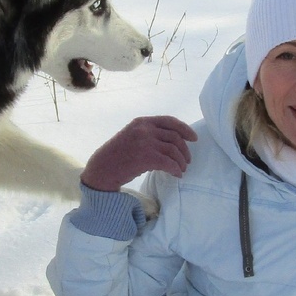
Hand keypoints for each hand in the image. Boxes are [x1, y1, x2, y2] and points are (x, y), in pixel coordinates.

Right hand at [81, 115, 196, 191]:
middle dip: (184, 150)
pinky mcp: (146, 158)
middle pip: (175, 137)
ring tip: (181, 169)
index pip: (169, 121)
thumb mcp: (131, 136)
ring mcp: (145, 143)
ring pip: (174, 150)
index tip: (193, 138)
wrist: (102, 169)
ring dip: (181, 161)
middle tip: (187, 160)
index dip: (185, 129)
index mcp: (141, 122)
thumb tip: (171, 141)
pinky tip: (177, 174)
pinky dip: (176, 169)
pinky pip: (169, 163)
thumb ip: (148, 134)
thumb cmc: (116, 156)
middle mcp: (144, 129)